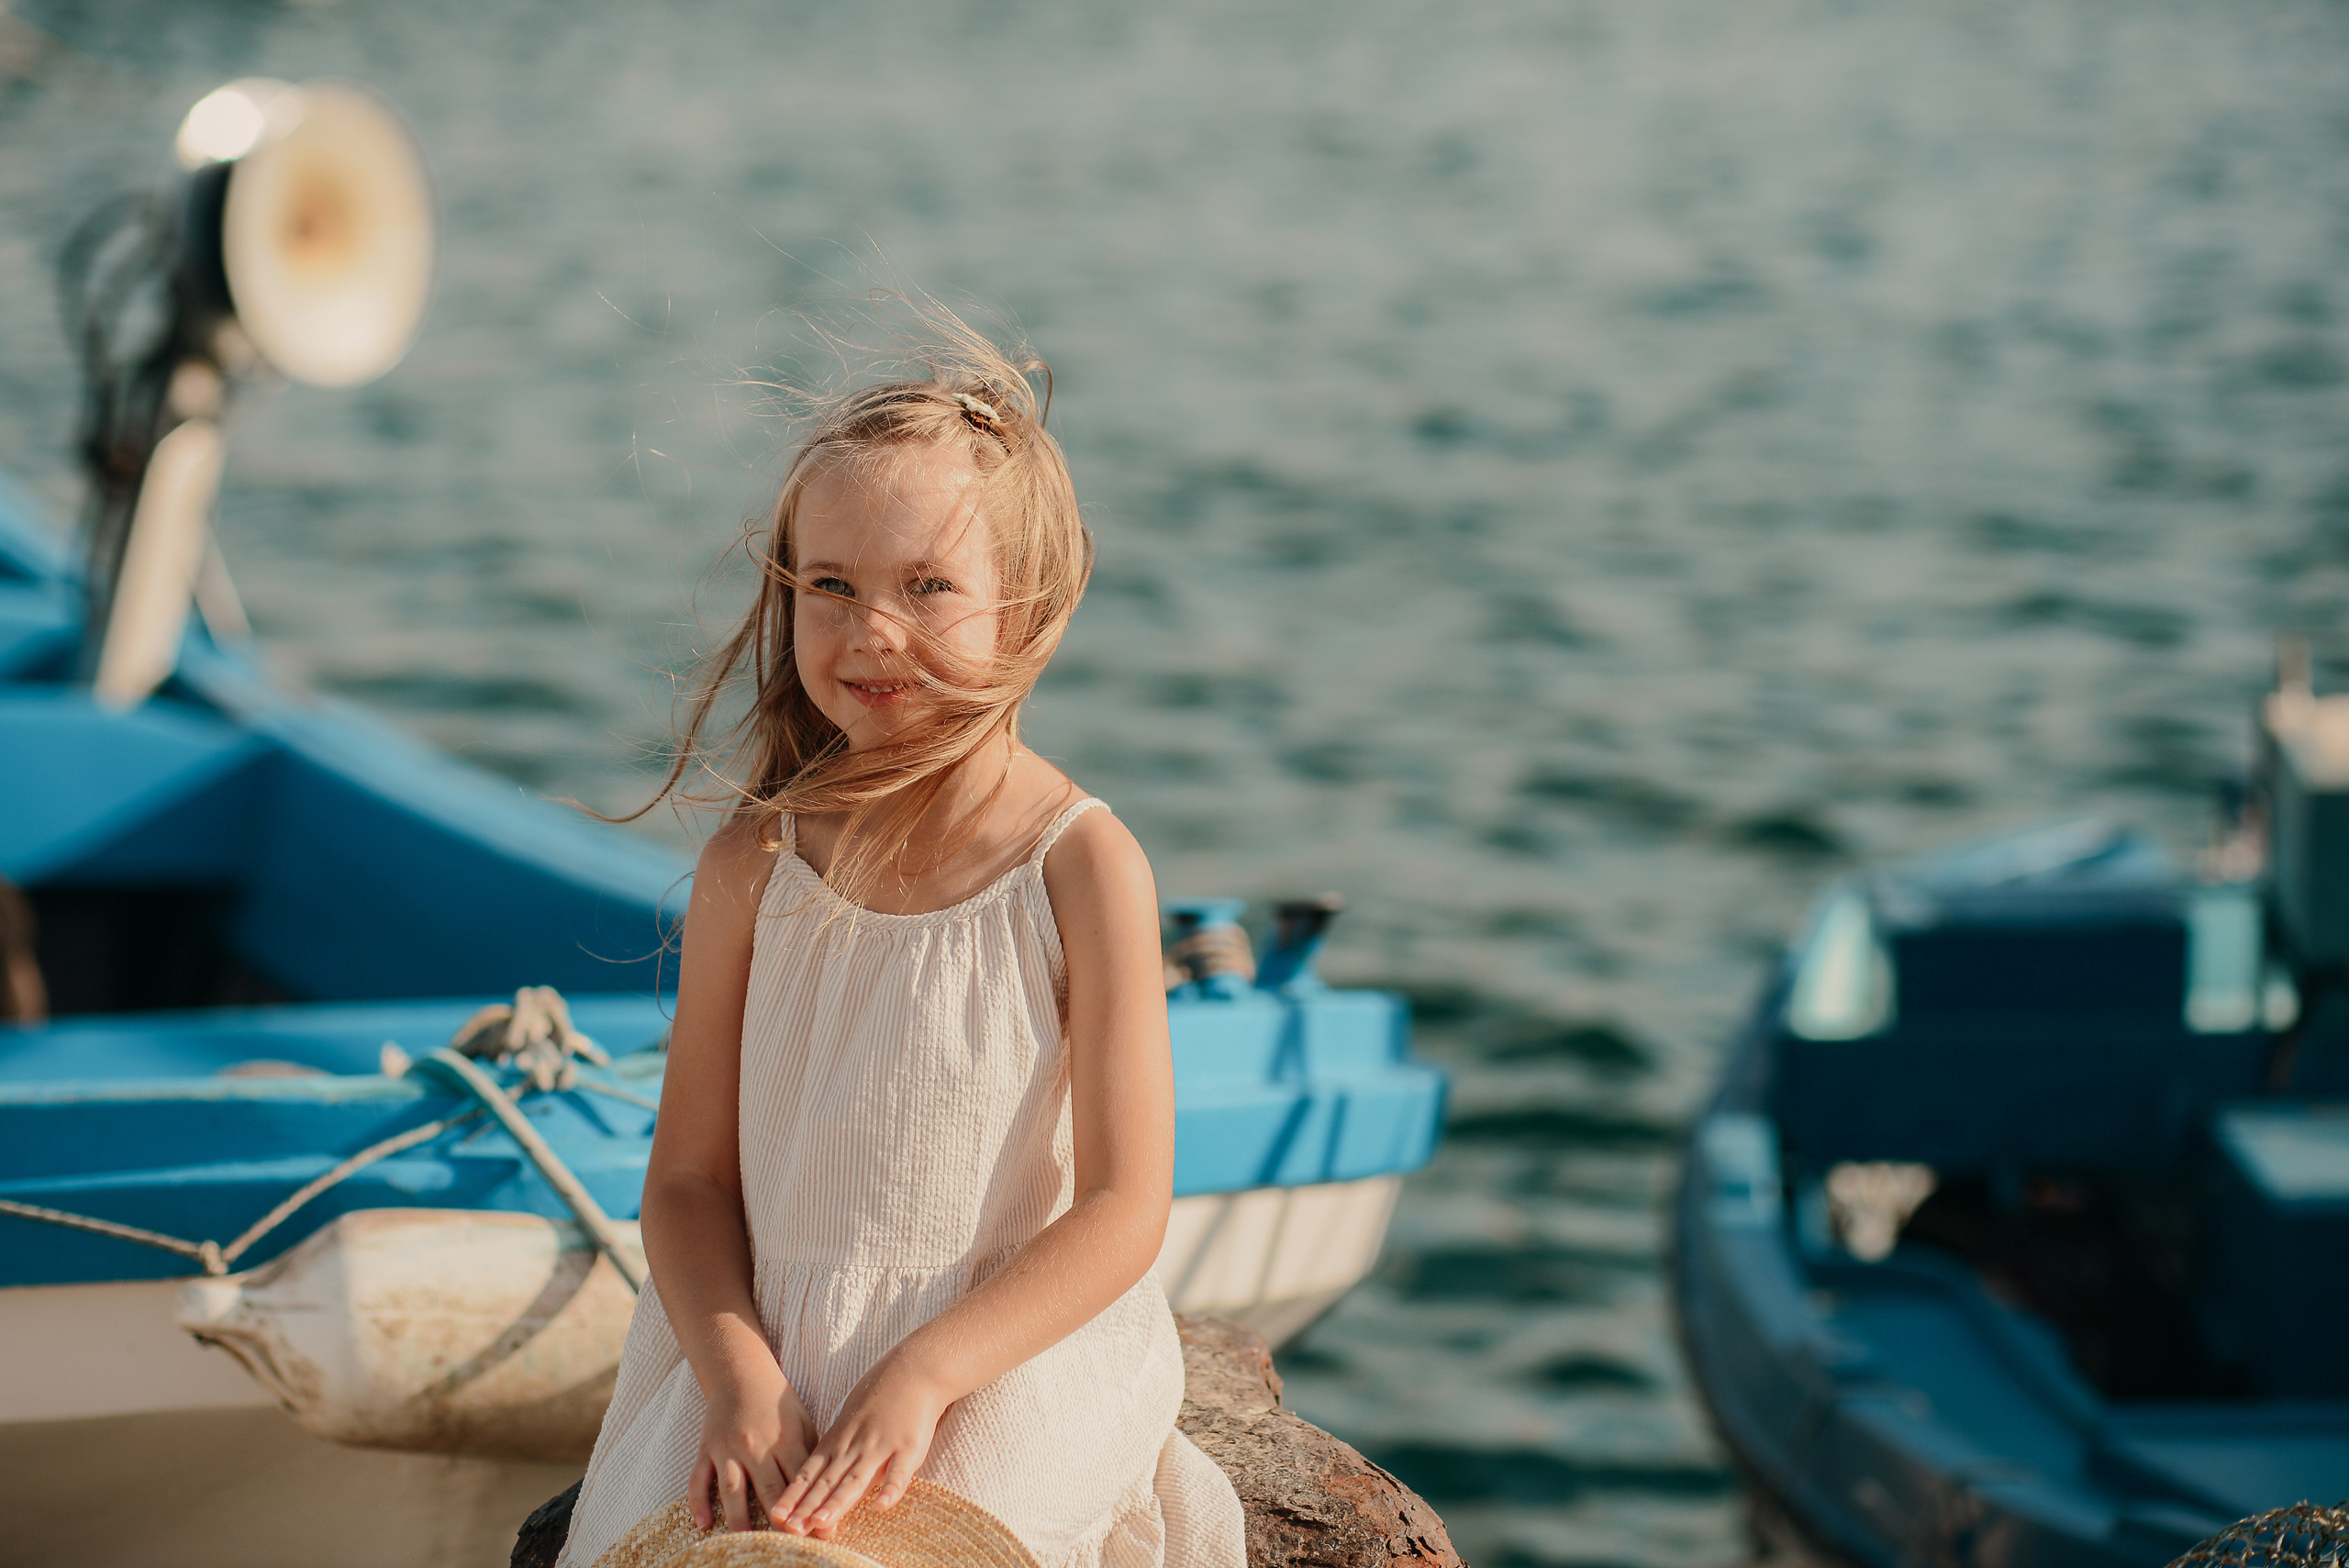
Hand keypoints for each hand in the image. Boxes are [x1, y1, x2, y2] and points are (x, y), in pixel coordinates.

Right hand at [691, 1357, 819, 1532]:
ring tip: (745, 1542)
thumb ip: (811, 1455)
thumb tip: (827, 1490)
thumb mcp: (803, 1422)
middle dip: (778, 1518)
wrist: (740, 1373)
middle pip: (768, 1488)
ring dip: (739, 1516)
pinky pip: (699, 1478)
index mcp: (785, 1439)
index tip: (820, 1531)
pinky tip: (703, 1523)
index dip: (809, 1506)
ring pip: (732, 1488)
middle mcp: (756, 1446)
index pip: (799, 1480)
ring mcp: (728, 1448)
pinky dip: (698, 1501)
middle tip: (787, 1545)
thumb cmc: (778, 1403)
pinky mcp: (706, 1449)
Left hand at [771, 1355, 947, 1537]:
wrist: (912, 1371)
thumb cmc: (877, 1397)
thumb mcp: (846, 1421)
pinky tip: (881, 1506)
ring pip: (856, 1480)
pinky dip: (891, 1489)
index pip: (810, 1473)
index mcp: (837, 1441)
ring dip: (838, 1502)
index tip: (777, 1515)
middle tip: (791, 1529)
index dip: (794, 1495)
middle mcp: (854, 1447)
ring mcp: (881, 1447)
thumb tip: (814, 1476)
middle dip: (808, 1507)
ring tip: (821, 1521)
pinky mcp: (909, 1448)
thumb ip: (833, 1449)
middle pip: (827, 1482)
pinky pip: (899, 1472)